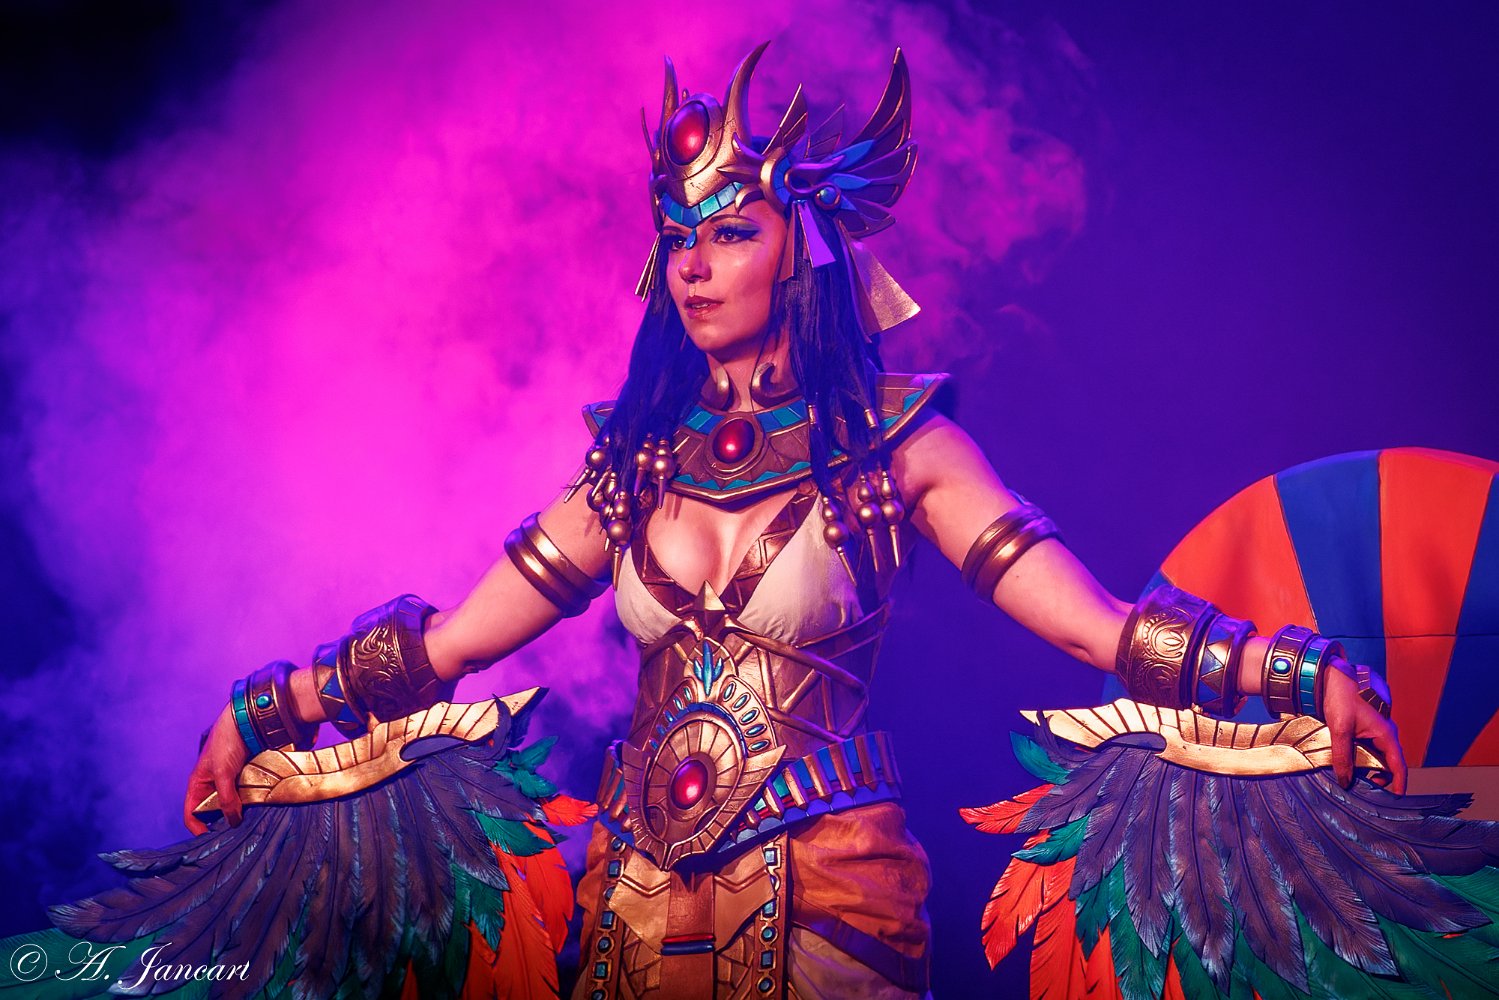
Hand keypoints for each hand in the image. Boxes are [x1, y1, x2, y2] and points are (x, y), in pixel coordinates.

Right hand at [183, 704, 248, 833]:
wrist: (248, 720)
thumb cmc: (227, 742)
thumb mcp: (223, 772)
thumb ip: (226, 797)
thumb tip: (233, 821)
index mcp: (198, 784)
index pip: (191, 814)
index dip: (197, 828)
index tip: (211, 838)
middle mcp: (212, 785)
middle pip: (212, 812)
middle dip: (222, 823)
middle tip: (235, 833)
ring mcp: (229, 782)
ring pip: (230, 805)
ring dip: (238, 814)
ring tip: (249, 824)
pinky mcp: (245, 778)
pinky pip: (245, 796)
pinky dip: (250, 804)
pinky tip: (259, 809)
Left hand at [1321, 658, 1405, 792]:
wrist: (1334, 676)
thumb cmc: (1341, 697)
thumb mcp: (1340, 729)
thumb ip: (1342, 756)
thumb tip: (1345, 781)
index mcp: (1386, 733)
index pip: (1399, 765)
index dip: (1399, 783)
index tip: (1396, 798)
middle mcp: (1386, 733)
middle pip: (1389, 763)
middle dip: (1380, 778)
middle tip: (1364, 790)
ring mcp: (1377, 731)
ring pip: (1378, 756)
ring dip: (1369, 768)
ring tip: (1354, 779)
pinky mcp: (1366, 728)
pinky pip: (1369, 748)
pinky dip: (1362, 759)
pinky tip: (1349, 764)